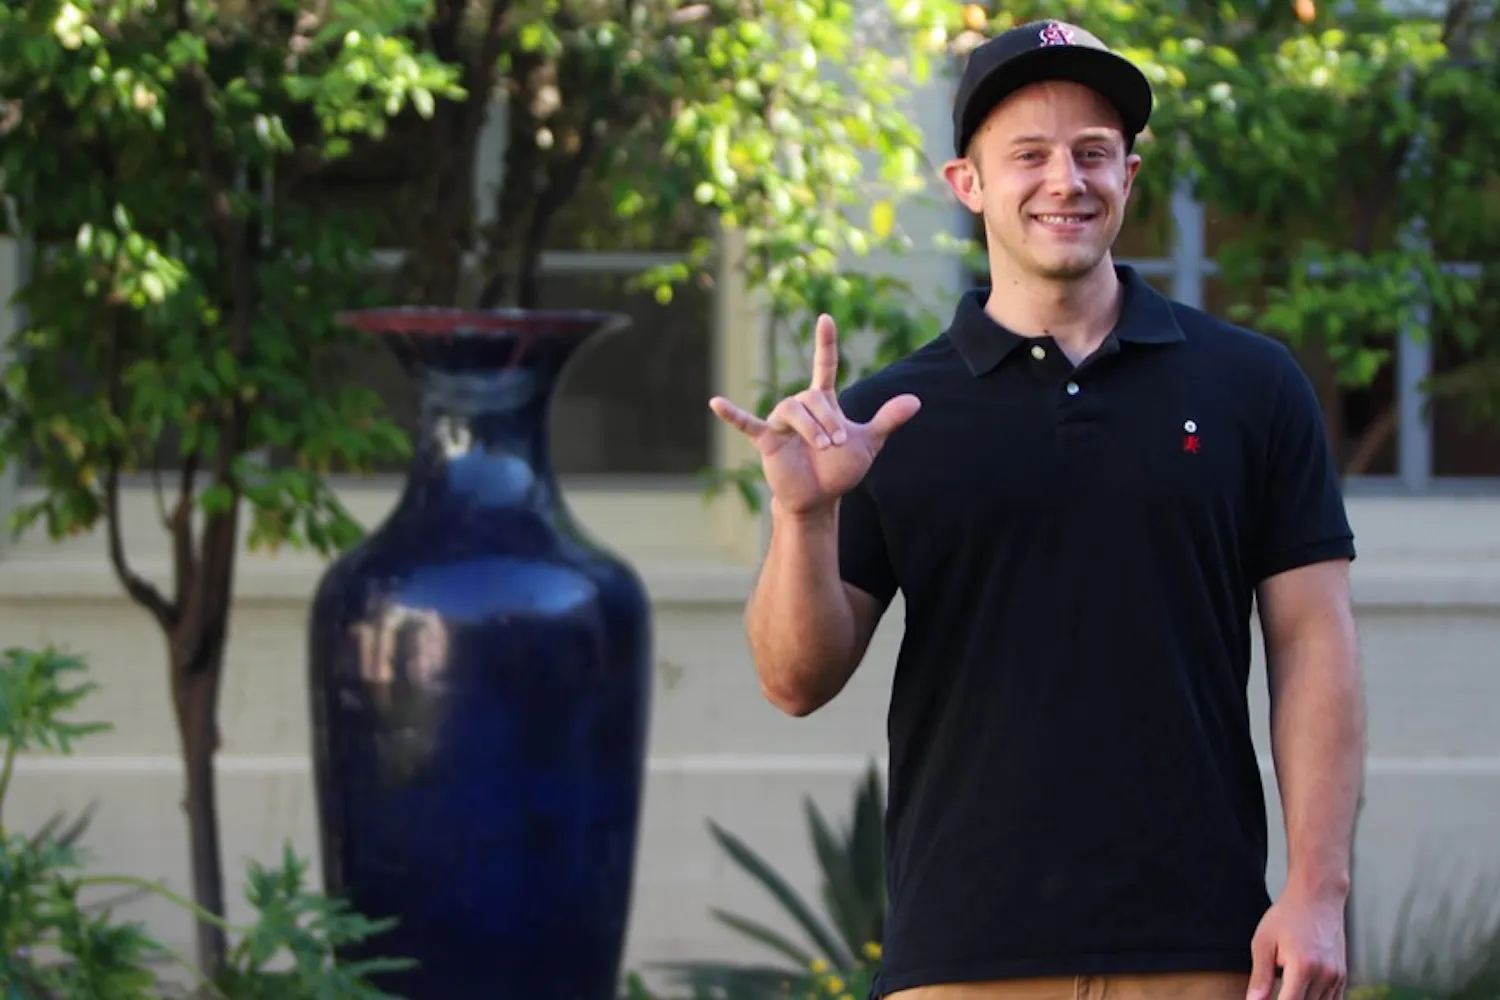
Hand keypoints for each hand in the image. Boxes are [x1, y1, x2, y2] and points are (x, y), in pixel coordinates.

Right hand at [708, 313, 919, 516]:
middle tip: (837, 444)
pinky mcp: (766, 439)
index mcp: (823, 402)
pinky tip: (715, 403)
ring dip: (810, 429)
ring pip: (792, 410)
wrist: (820, 497)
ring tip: (822, 449)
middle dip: (827, 420)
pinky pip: (747, 423)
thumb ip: (887, 420)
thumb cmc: (841, 468)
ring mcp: (781, 422)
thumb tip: (917, 400)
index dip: (825, 343)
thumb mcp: (868, 443)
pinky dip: (732, 414)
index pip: (824, 365)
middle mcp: (800, 406)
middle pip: (812, 397)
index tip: (826, 318)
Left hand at [1246, 889, 1347, 999]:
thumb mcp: (1264, 942)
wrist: (1317, 898)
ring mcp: (1336, 977)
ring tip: (1286, 991)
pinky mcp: (1342, 976)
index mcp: (1302, 967)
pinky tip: (1302, 994)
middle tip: (1275, 992)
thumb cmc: (1286, 917)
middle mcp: (1324, 975)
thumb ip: (1260, 977)